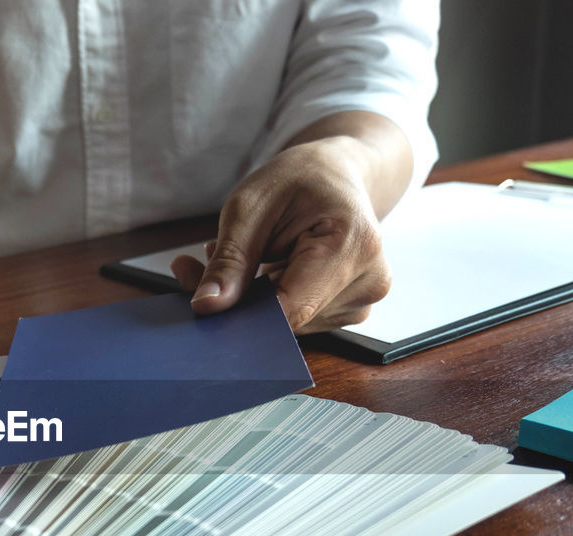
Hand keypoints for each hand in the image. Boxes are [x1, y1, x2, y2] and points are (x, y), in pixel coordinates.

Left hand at [172, 137, 390, 333]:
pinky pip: (299, 321)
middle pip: (288, 318)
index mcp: (354, 244)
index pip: (291, 306)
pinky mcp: (351, 312)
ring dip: (256, 300)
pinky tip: (269, 269)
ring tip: (249, 256)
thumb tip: (206, 307)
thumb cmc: (297, 180)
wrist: (336, 175)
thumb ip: (229, 261)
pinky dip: (273, 302)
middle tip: (204, 263)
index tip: (203, 302)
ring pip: (289, 324)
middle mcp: (370, 281)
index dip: (243, 312)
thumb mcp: (250, 207)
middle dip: (242, 300)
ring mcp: (364, 301)